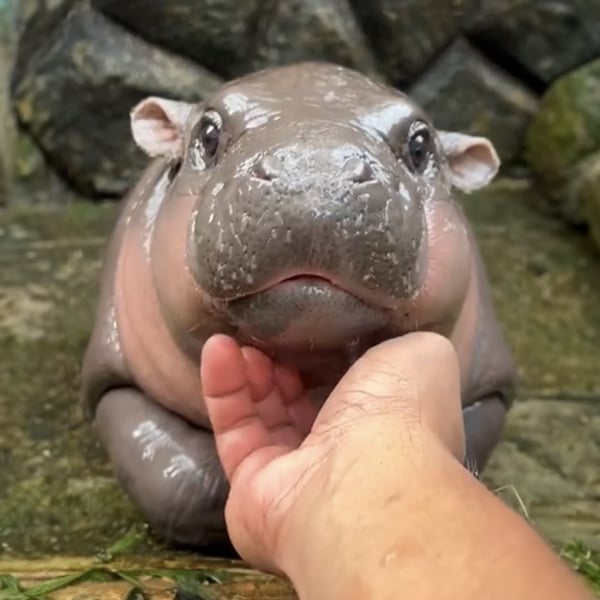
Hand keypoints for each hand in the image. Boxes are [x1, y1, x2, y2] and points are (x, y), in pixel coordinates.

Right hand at [200, 332, 464, 573]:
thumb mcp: (422, 352)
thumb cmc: (400, 411)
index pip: (349, 388)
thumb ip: (400, 341)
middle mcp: (342, 455)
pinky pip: (233, 430)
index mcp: (385, 426)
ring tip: (237, 337)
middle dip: (281, 362)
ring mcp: (294, 475)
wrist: (363, 480)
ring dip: (248, 370)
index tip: (303, 324)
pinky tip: (218, 349)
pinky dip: (222, 388)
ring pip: (263, 414)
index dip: (322, 354)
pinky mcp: (251, 488)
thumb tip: (379, 334)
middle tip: (267, 331)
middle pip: (300, 400)